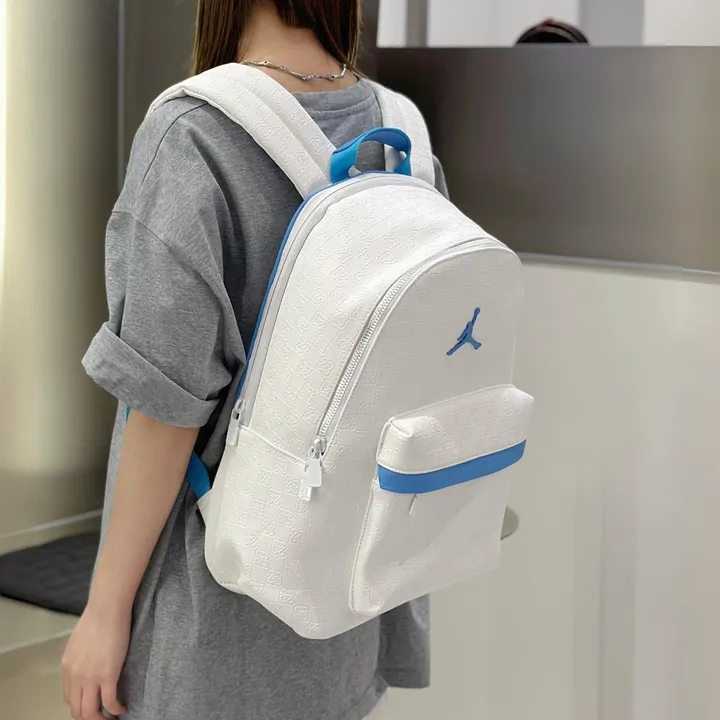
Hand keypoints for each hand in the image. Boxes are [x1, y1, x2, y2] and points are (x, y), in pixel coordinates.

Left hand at [61, 601, 130, 718]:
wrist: (106, 609)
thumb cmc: (97, 616)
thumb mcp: (80, 640)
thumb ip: (81, 655)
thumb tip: (89, 661)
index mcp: (67, 667)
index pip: (69, 698)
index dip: (81, 706)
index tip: (93, 705)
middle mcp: (75, 676)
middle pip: (77, 710)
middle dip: (90, 718)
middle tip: (102, 717)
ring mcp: (90, 678)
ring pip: (90, 712)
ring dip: (101, 719)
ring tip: (112, 718)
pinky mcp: (107, 675)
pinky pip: (110, 702)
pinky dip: (116, 709)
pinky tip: (124, 707)